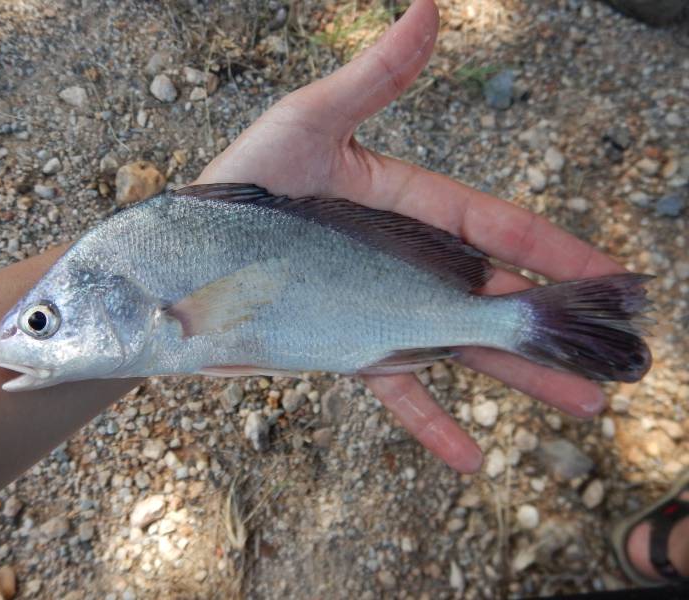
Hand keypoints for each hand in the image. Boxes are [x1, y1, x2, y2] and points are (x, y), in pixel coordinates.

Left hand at [197, 0, 621, 471]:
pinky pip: (396, 388)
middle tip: (614, 356)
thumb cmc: (239, 184)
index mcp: (401, 206)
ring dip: (517, 378)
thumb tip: (428, 9)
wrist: (176, 262)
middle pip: (488, 296)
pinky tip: (471, 458)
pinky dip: (431, 423)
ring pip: (458, 346)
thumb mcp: (307, 122)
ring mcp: (373, 308)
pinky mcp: (343, 348)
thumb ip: (373, 79)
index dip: (549, 248)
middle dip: (550, 325)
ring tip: (579, 404)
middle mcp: (396, 260)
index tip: (604, 272)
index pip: (489, 226)